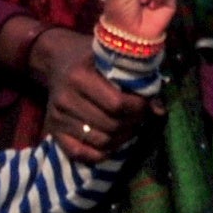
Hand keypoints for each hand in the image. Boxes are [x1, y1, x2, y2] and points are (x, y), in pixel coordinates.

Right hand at [26, 27, 152, 164]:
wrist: (58, 60)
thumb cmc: (90, 58)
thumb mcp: (112, 58)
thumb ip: (137, 79)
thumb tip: (159, 110)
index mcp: (78, 76)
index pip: (117, 104)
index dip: (138, 108)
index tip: (145, 103)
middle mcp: (64, 98)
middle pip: (111, 125)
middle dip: (132, 123)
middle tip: (138, 117)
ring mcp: (57, 117)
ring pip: (101, 142)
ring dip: (121, 138)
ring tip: (126, 126)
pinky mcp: (53, 131)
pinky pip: (82, 154)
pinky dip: (101, 153)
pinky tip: (111, 141)